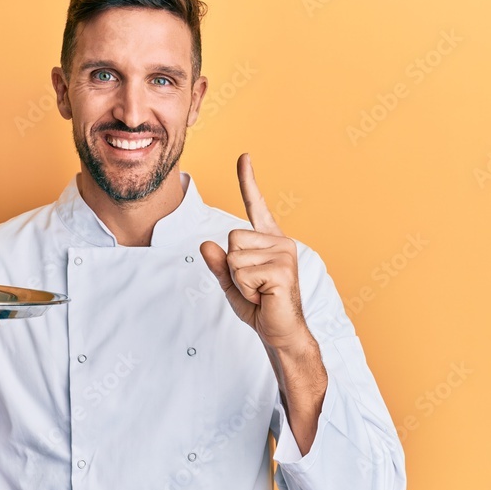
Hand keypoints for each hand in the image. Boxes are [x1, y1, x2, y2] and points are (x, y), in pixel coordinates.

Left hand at [199, 153, 311, 352]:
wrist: (280, 332)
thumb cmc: (260, 307)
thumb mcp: (232, 283)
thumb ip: (218, 264)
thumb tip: (206, 244)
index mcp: (269, 240)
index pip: (255, 206)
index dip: (248, 181)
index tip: (244, 157)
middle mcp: (280, 241)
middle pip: (232, 238)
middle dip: (233, 267)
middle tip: (254, 286)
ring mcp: (284, 253)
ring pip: (235, 256)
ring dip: (239, 281)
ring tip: (259, 292)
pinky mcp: (282, 269)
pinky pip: (242, 272)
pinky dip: (246, 289)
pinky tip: (264, 297)